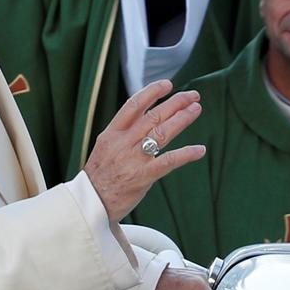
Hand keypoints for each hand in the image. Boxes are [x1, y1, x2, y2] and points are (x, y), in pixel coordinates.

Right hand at [84, 79, 205, 222]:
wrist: (90, 204)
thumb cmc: (99, 177)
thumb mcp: (105, 147)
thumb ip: (123, 132)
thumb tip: (145, 116)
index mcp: (111, 134)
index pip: (133, 105)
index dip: (152, 92)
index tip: (167, 85)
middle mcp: (123, 143)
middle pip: (153, 116)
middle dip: (175, 103)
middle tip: (192, 95)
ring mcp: (133, 159)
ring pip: (162, 133)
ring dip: (182, 119)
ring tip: (196, 110)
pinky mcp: (143, 177)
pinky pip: (168, 161)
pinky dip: (186, 154)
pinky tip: (199, 149)